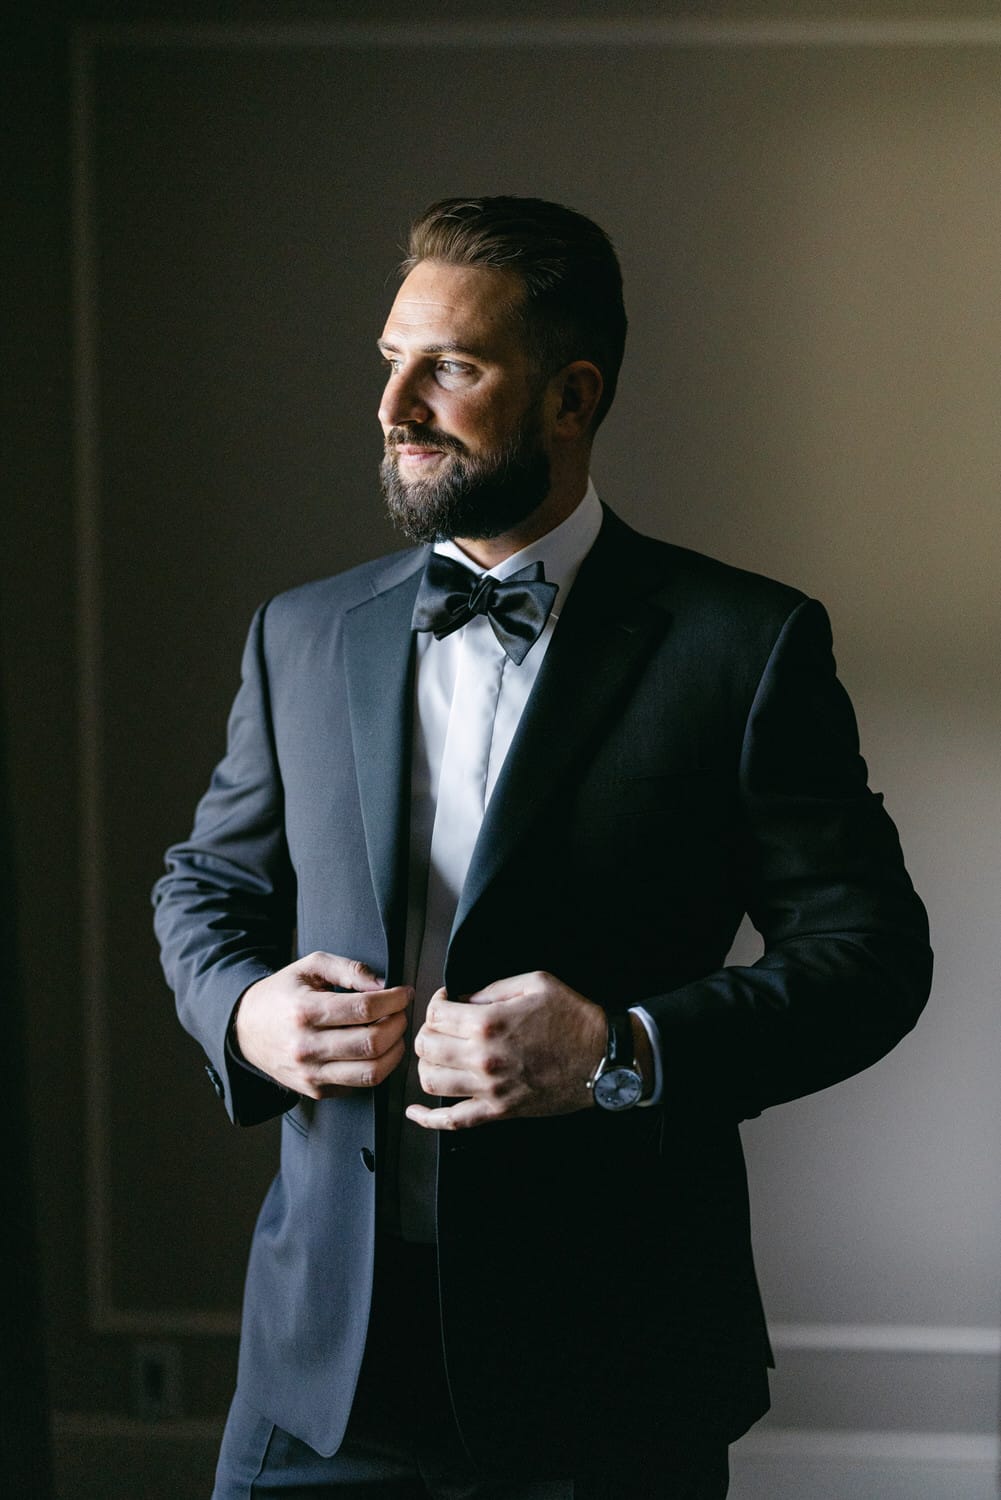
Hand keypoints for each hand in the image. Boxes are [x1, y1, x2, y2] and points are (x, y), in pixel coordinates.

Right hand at [234, 951, 411, 1098]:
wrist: (245, 1030)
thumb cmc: (282, 994)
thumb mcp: (310, 967)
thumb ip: (348, 969)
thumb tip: (383, 984)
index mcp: (305, 1011)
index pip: (364, 1009)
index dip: (394, 1000)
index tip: (404, 993)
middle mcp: (306, 1047)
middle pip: (372, 1043)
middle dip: (398, 1025)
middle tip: (401, 1013)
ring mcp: (310, 1074)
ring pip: (371, 1072)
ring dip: (395, 1051)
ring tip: (394, 1033)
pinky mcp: (315, 1091)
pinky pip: (359, 1085)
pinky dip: (377, 1068)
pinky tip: (376, 1050)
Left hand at [406, 969, 607, 1130]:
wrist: (602, 1058)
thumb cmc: (574, 1019)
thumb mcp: (535, 983)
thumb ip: (492, 987)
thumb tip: (464, 998)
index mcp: (489, 1023)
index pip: (436, 1015)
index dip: (437, 1003)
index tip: (446, 1002)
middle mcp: (484, 1057)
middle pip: (426, 1046)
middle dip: (428, 1031)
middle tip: (442, 1026)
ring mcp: (490, 1088)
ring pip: (430, 1081)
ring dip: (426, 1065)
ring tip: (438, 1055)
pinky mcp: (499, 1111)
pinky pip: (453, 1121)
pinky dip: (428, 1119)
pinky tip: (416, 1112)